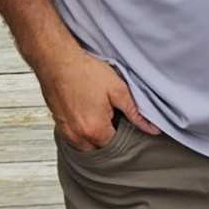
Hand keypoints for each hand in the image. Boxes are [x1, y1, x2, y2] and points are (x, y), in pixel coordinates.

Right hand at [39, 42, 157, 151]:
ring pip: (85, 145)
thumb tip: (152, 129)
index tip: (124, 121)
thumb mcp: (118, 90)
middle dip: (109, 138)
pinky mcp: (57, 122)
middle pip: (100, 149)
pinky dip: (81, 131)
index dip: (124, 134)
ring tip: (99, 115)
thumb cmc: (84, 71)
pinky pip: (73, 137)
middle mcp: (77, 135)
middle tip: (113, 117)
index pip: (116, 146)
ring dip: (94, 137)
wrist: (56, 59)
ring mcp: (65, 130)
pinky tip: (86, 114)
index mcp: (95, 130)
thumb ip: (135, 113)